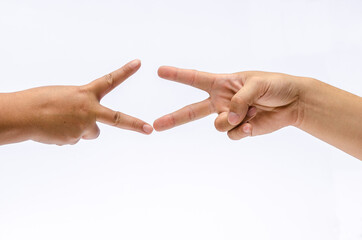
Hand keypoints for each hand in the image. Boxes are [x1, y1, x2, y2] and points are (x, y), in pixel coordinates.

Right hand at [15, 59, 152, 144]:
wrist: (22, 116)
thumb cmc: (41, 101)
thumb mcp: (67, 97)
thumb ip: (84, 109)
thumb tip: (90, 131)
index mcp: (86, 94)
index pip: (109, 80)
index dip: (125, 71)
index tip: (138, 63)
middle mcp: (89, 111)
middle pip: (117, 119)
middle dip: (135, 125)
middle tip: (149, 129)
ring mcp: (83, 127)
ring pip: (89, 132)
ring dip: (80, 129)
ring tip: (60, 122)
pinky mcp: (74, 140)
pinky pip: (74, 138)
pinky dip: (66, 135)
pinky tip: (54, 129)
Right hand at [153, 67, 301, 139]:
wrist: (292, 102)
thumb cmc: (274, 85)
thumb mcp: (256, 84)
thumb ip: (239, 100)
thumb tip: (228, 119)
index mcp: (222, 84)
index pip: (195, 79)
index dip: (177, 75)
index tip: (160, 71)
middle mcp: (221, 101)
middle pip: (191, 111)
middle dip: (173, 119)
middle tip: (155, 125)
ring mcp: (230, 117)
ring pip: (218, 126)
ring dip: (233, 120)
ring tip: (250, 111)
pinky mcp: (240, 129)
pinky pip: (232, 135)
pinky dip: (243, 130)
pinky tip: (254, 122)